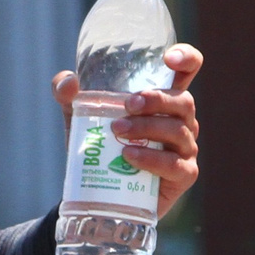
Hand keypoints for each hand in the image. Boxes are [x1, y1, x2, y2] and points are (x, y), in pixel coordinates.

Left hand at [50, 43, 202, 220]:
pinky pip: (174, 164)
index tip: (168, 58)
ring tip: (118, 132)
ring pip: (178, 131)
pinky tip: (128, 156)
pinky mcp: (184, 175)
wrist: (102, 196)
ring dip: (147, 128)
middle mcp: (181, 121)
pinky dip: (151, 159)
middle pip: (183, 100)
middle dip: (156, 99)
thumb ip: (69, 98)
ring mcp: (186, 148)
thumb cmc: (101, 150)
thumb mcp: (81, 121)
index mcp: (163, 101)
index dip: (186, 58)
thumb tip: (68, 80)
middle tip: (127, 105)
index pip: (187, 71)